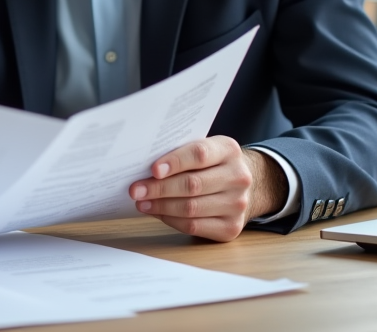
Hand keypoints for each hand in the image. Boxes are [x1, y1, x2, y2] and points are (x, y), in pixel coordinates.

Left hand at [128, 136, 286, 241]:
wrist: (241, 186)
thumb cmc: (211, 164)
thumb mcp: (203, 149)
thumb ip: (180, 153)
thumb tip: (143, 167)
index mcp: (228, 150)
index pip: (199, 154)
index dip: (174, 162)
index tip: (153, 170)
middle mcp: (238, 177)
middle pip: (193, 184)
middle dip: (159, 188)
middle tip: (136, 190)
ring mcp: (237, 204)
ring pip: (191, 208)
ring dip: (161, 206)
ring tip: (142, 203)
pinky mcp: (231, 227)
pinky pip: (194, 226)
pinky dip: (171, 220)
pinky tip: (157, 213)